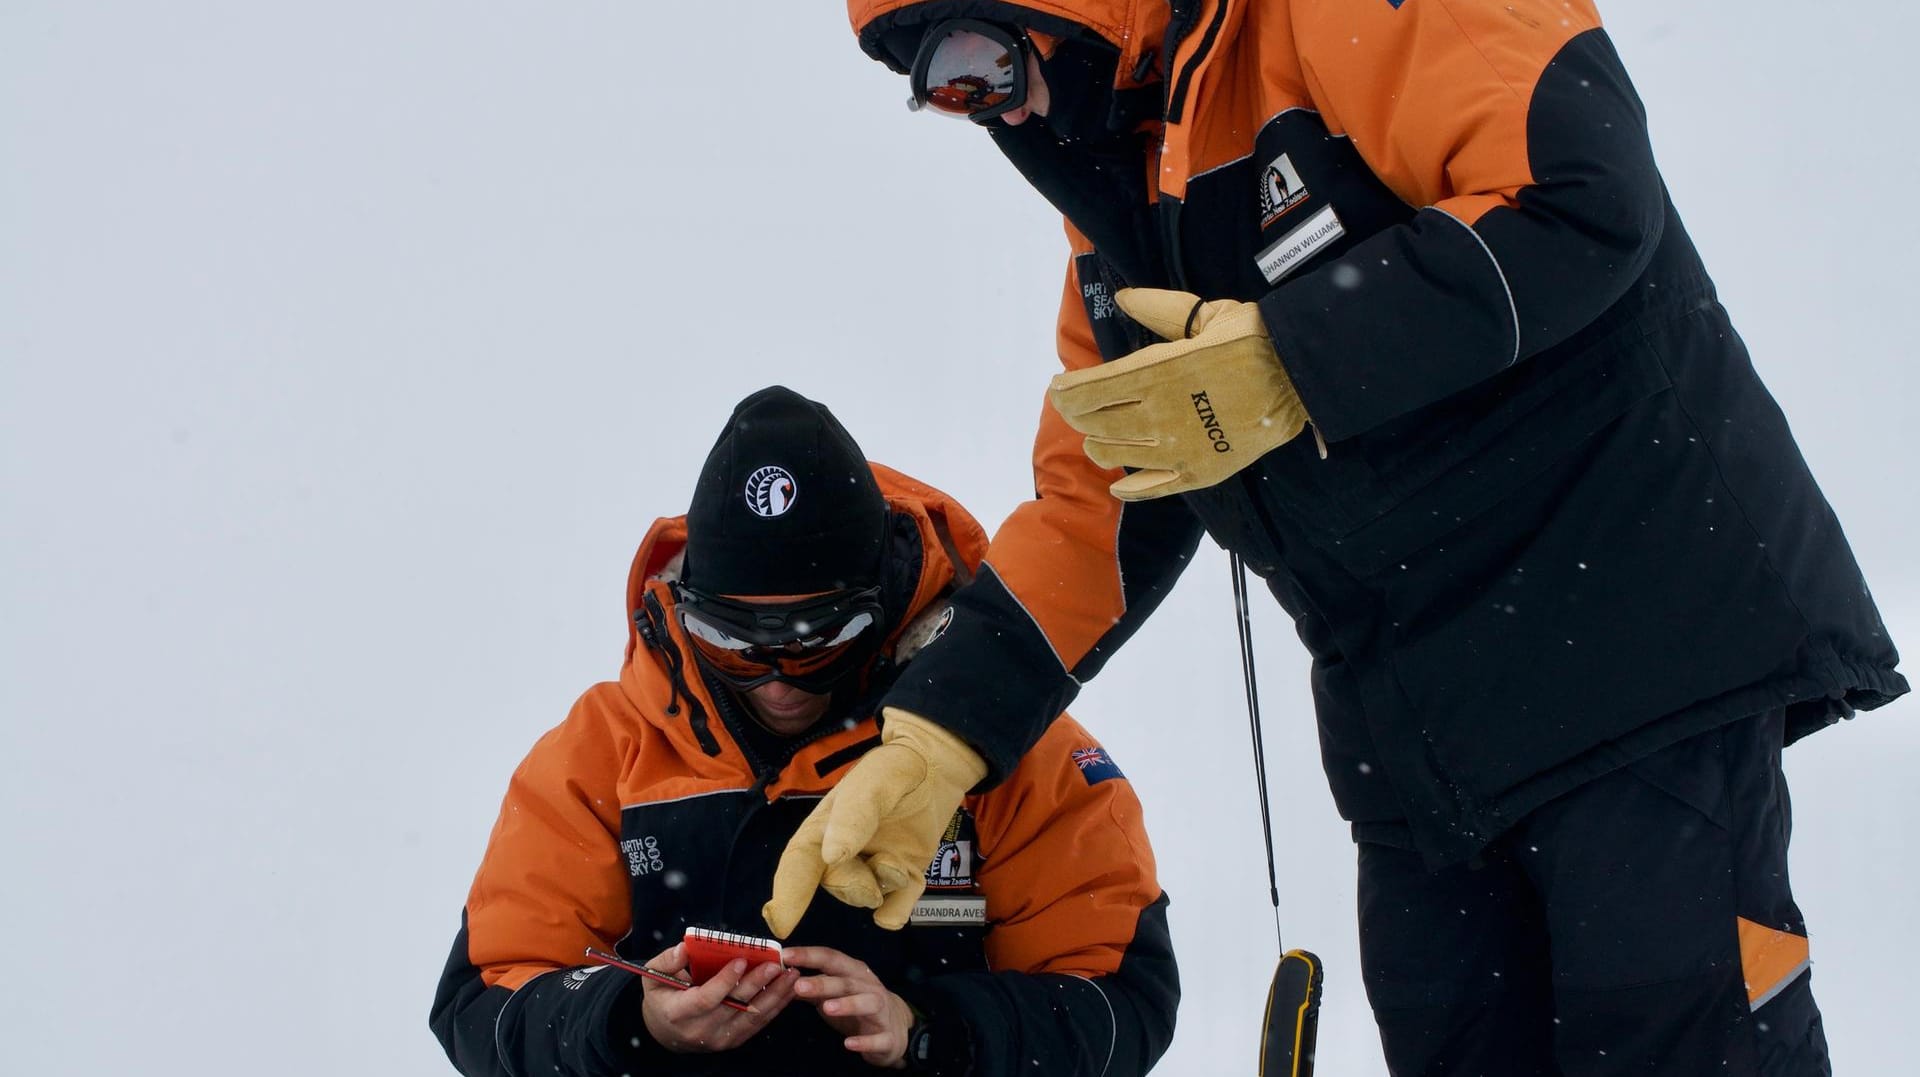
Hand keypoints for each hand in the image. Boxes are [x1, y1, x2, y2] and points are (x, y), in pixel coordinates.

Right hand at [638, 942, 798, 1053]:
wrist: (665, 1034)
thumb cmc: (662, 998)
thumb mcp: (654, 977)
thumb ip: (668, 960)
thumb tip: (686, 947)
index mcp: (678, 1013)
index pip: (706, 998)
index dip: (725, 980)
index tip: (742, 959)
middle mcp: (700, 1030)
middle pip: (734, 1007)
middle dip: (757, 984)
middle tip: (775, 965)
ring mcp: (719, 1039)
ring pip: (752, 1016)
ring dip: (775, 995)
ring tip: (791, 975)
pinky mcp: (733, 1041)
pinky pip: (758, 1024)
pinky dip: (776, 1006)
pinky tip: (788, 990)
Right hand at [763, 708, 986, 936]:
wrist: (938, 767)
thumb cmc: (897, 769)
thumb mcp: (875, 781)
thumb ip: (854, 814)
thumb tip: (830, 856)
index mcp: (824, 828)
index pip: (798, 865)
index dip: (786, 896)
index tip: (779, 924)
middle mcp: (845, 853)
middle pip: (837, 885)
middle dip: (854, 885)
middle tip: (882, 864)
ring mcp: (874, 867)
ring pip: (868, 897)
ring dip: (884, 885)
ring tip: (898, 859)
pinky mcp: (903, 877)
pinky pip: (894, 909)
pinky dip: (896, 912)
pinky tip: (901, 901)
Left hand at [786, 945, 916, 1068]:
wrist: (895, 1027)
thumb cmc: (858, 1005)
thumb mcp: (834, 993)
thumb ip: (811, 986)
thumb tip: (780, 978)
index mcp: (854, 973)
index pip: (831, 958)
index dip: (809, 955)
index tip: (785, 955)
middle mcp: (869, 987)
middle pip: (847, 982)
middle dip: (823, 983)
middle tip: (799, 986)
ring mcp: (881, 1011)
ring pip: (867, 1003)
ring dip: (848, 1004)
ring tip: (826, 1008)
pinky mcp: (887, 1036)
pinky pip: (878, 1039)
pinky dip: (864, 1041)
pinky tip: (848, 1044)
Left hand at [1048, 287, 1310, 500]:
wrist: (1300, 376)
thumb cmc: (1252, 338)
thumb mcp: (1205, 314)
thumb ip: (1158, 308)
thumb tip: (1121, 298)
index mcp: (1153, 374)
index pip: (1085, 391)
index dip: (1063, 392)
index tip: (1058, 387)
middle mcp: (1156, 416)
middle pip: (1093, 424)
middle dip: (1078, 415)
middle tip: (1078, 407)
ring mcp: (1176, 449)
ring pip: (1114, 454)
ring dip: (1098, 444)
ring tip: (1097, 435)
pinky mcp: (1198, 472)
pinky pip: (1151, 489)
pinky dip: (1129, 488)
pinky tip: (1119, 483)